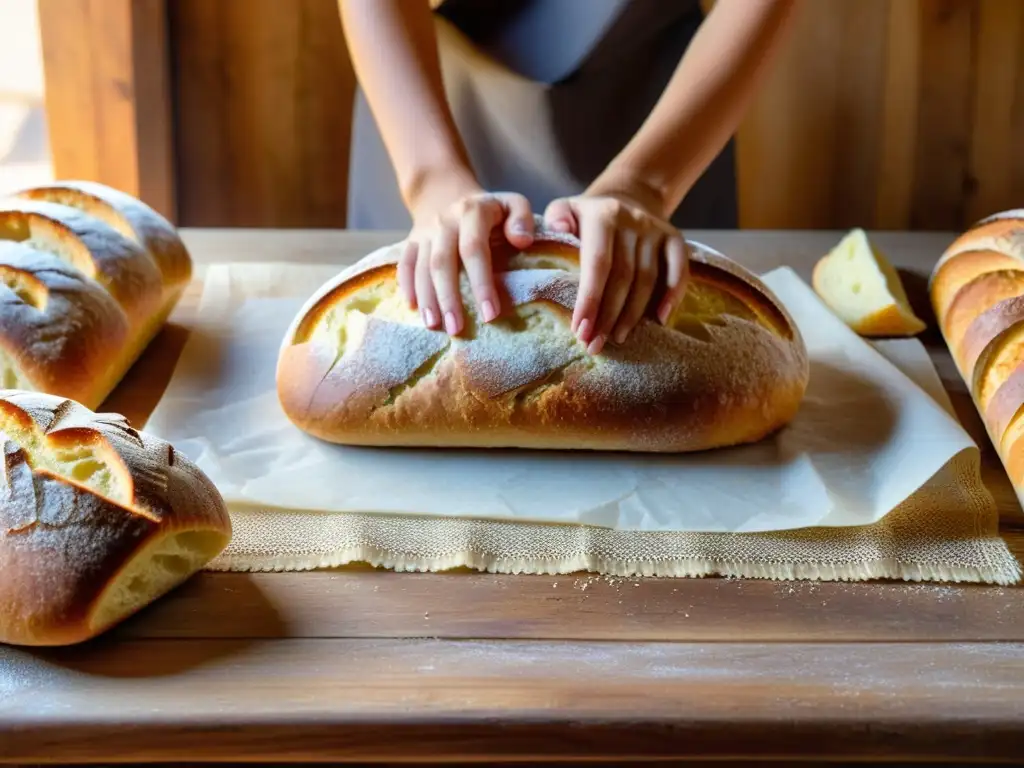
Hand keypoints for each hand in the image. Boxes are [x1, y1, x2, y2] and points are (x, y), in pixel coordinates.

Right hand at [401, 179, 535, 335]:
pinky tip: (413, 308)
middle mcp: (444, 221)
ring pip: (421, 267)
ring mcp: (424, 232)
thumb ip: (522, 218)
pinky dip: (406, 286)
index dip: (481, 283)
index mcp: (472, 212)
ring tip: (433, 326)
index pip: (474, 250)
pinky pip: (405, 264)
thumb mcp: (512, 203)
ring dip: (427, 298)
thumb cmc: (490, 210)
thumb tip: (522, 241)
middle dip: (449, 298)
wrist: (448, 193)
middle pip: (442, 263)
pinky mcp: (411, 241)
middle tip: (456, 329)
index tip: (490, 314)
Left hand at [543, 192, 688, 354]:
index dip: (590, 299)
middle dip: (607, 316)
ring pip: (647, 279)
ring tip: (617, 338)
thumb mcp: (565, 208)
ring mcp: (656, 230)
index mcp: (603, 215)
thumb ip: (555, 218)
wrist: (628, 196)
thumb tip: (557, 231)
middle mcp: (632, 221)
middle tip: (594, 344)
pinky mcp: (674, 238)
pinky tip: (660, 320)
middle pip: (623, 277)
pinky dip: (673, 295)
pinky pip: (679, 269)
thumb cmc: (588, 215)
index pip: (597, 263)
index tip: (580, 330)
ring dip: (632, 314)